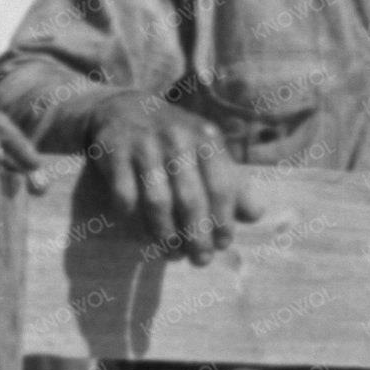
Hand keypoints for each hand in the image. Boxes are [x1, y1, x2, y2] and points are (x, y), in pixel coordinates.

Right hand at [83, 92, 259, 262]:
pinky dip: (135, 222)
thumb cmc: (173, 139)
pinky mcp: (114, 154)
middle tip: (200, 260)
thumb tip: (256, 215)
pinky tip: (143, 237)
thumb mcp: (206, 150)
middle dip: (197, 236)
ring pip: (158, 202)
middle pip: (190, 199)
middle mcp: (177, 138)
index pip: (221, 186)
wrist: (122, 109)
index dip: (223, 220)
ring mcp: (144, 145)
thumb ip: (231, 181)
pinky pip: (126, 198)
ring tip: (172, 254)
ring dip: (166, 235)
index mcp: (206, 137)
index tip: (222, 244)